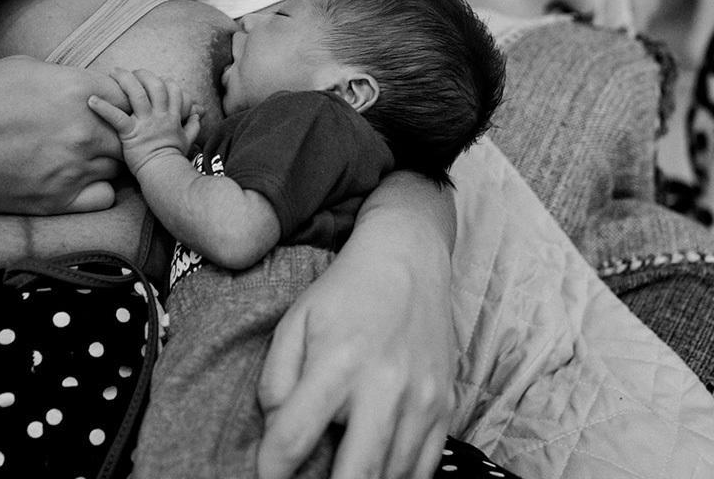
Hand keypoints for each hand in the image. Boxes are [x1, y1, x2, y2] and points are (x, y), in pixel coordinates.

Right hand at [0, 57, 130, 229]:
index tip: (111, 108)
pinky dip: (99, 190)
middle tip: (99, 135)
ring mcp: (74, 167)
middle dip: (120, 133)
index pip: (129, 97)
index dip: (123, 103)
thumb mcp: (24, 69)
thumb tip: (90, 86)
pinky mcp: (59, 200)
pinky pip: (106, 197)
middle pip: (130, 134)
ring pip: (118, 166)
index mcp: (78, 90)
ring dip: (106, 161)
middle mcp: (84, 129)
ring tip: (80, 156)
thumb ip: (68, 78)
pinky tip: (80, 181)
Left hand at [88, 68, 201, 175]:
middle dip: (143, 75)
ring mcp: (145, 123)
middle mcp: (160, 116)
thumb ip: (193, 126)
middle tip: (131, 72)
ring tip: (114, 72)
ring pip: (137, 95)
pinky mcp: (131, 133)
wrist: (164, 174)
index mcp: (172, 117)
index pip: (173, 90)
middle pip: (154, 86)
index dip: (165, 81)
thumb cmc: (173, 158)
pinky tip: (91, 100)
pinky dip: (103, 108)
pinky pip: (116, 117)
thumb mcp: (188, 140)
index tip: (157, 78)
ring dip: (125, 80)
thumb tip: (197, 116)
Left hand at [257, 196, 456, 478]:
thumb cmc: (346, 292)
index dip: (271, 472)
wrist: (409, 257)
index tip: (267, 478)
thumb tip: (277, 434)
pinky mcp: (446, 405)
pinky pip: (425, 467)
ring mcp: (422, 399)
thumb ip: (274, 381)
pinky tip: (376, 473)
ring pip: (392, 478)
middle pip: (355, 474)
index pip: (293, 439)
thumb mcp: (295, 322)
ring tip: (341, 475)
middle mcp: (385, 385)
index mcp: (338, 362)